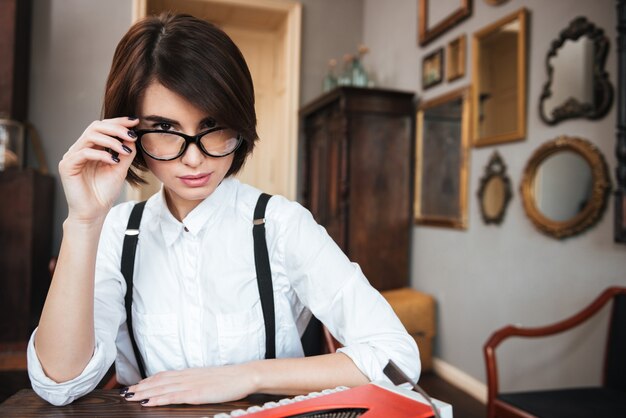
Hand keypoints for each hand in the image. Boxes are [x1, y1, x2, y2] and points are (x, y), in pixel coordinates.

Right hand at [59, 117, 139, 222]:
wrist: (94, 213)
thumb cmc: (104, 192)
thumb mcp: (119, 169)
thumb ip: (125, 153)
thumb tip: (133, 136)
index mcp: (91, 147)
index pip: (103, 127)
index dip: (118, 122)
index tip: (135, 121)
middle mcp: (80, 149)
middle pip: (95, 126)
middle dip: (116, 128)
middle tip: (131, 134)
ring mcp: (72, 156)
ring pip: (90, 136)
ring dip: (111, 140)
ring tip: (124, 150)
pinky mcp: (67, 166)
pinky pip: (84, 153)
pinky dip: (101, 154)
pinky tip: (113, 161)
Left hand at [122, 365, 256, 406]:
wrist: (244, 375)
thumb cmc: (230, 378)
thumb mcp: (209, 377)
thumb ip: (196, 380)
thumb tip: (187, 384)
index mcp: (191, 372)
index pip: (165, 374)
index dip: (149, 379)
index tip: (136, 384)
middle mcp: (187, 376)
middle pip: (159, 380)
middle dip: (141, 386)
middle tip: (125, 392)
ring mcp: (191, 385)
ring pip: (162, 388)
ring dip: (145, 392)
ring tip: (131, 397)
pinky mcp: (196, 394)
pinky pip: (173, 396)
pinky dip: (158, 399)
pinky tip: (148, 402)